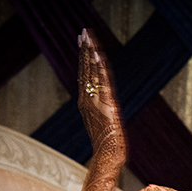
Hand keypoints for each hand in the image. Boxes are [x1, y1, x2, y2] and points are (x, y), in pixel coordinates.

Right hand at [77, 29, 125, 190]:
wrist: (108, 158)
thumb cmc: (107, 146)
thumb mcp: (102, 125)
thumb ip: (100, 113)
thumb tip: (103, 107)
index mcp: (86, 104)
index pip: (84, 76)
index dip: (83, 59)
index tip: (83, 43)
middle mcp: (87, 100)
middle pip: (85, 70)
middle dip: (84, 50)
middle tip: (83, 33)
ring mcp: (95, 102)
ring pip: (91, 72)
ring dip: (90, 53)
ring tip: (88, 36)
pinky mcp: (105, 104)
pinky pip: (101, 81)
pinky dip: (98, 66)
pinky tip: (97, 53)